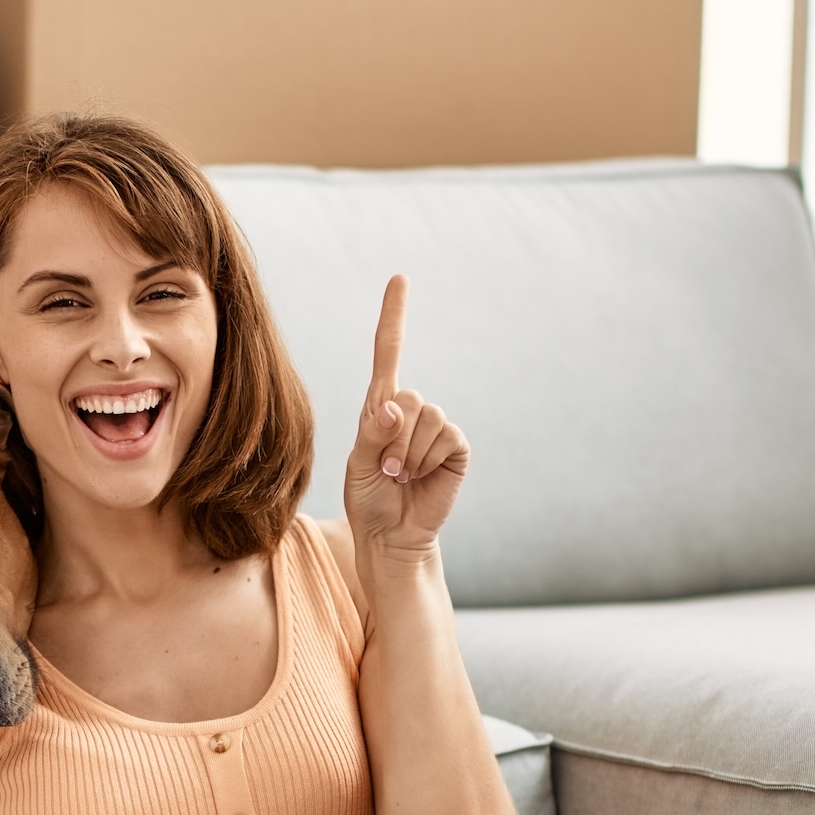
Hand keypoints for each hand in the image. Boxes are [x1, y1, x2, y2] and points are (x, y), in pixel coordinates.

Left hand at [340, 277, 469, 562]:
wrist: (391, 536)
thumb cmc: (369, 500)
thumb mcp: (358, 467)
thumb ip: (373, 434)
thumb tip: (396, 406)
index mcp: (379, 407)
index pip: (388, 353)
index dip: (394, 316)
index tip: (400, 278)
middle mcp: (410, 411)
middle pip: (407, 396)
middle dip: (393, 437)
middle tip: (387, 469)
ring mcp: (436, 427)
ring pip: (427, 418)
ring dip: (409, 454)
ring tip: (402, 476)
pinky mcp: (455, 447)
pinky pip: (445, 436)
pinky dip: (427, 460)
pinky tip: (420, 477)